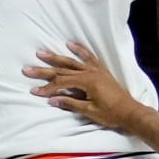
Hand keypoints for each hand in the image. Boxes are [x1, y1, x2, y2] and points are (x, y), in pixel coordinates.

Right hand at [22, 41, 140, 130]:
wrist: (131, 112)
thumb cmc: (111, 114)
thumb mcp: (89, 111)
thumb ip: (70, 103)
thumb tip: (51, 100)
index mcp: (86, 82)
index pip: (61, 83)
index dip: (47, 88)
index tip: (34, 91)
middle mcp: (89, 73)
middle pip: (62, 70)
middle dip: (44, 70)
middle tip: (27, 68)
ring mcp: (95, 70)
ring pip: (71, 62)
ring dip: (56, 58)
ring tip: (42, 53)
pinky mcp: (100, 70)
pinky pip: (88, 57)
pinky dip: (79, 50)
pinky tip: (70, 44)